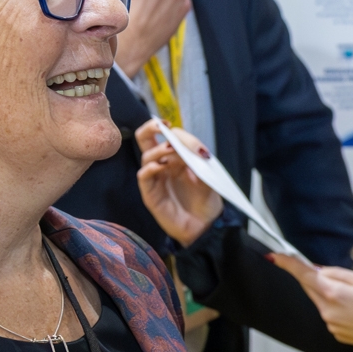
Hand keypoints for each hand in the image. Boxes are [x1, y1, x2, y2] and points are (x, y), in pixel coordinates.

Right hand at [136, 119, 224, 244]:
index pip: (169, 137)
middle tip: (162, 125)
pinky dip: (150, 168)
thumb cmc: (206, 200)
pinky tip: (160, 166)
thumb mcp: (209, 178)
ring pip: (146, 156)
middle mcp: (163, 165)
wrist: (206, 226)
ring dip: (158, 150)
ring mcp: (156, 178)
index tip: (183, 133)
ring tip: (171, 150)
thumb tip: (193, 148)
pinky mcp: (151, 194)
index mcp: (177, 158)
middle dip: (151, 128)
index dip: (176, 133)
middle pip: (146, 140)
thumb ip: (200, 163)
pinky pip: (144, 176)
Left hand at [273, 256, 352, 349]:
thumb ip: (338, 274)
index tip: (276, 257)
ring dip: (331, 295)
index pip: (304, 275)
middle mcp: (327, 311)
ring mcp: (330, 324)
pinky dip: (338, 309)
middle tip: (340, 278)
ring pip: (321, 302)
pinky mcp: (336, 334)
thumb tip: (319, 271)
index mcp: (334, 293)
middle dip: (317, 279)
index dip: (288, 264)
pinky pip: (330, 315)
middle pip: (311, 288)